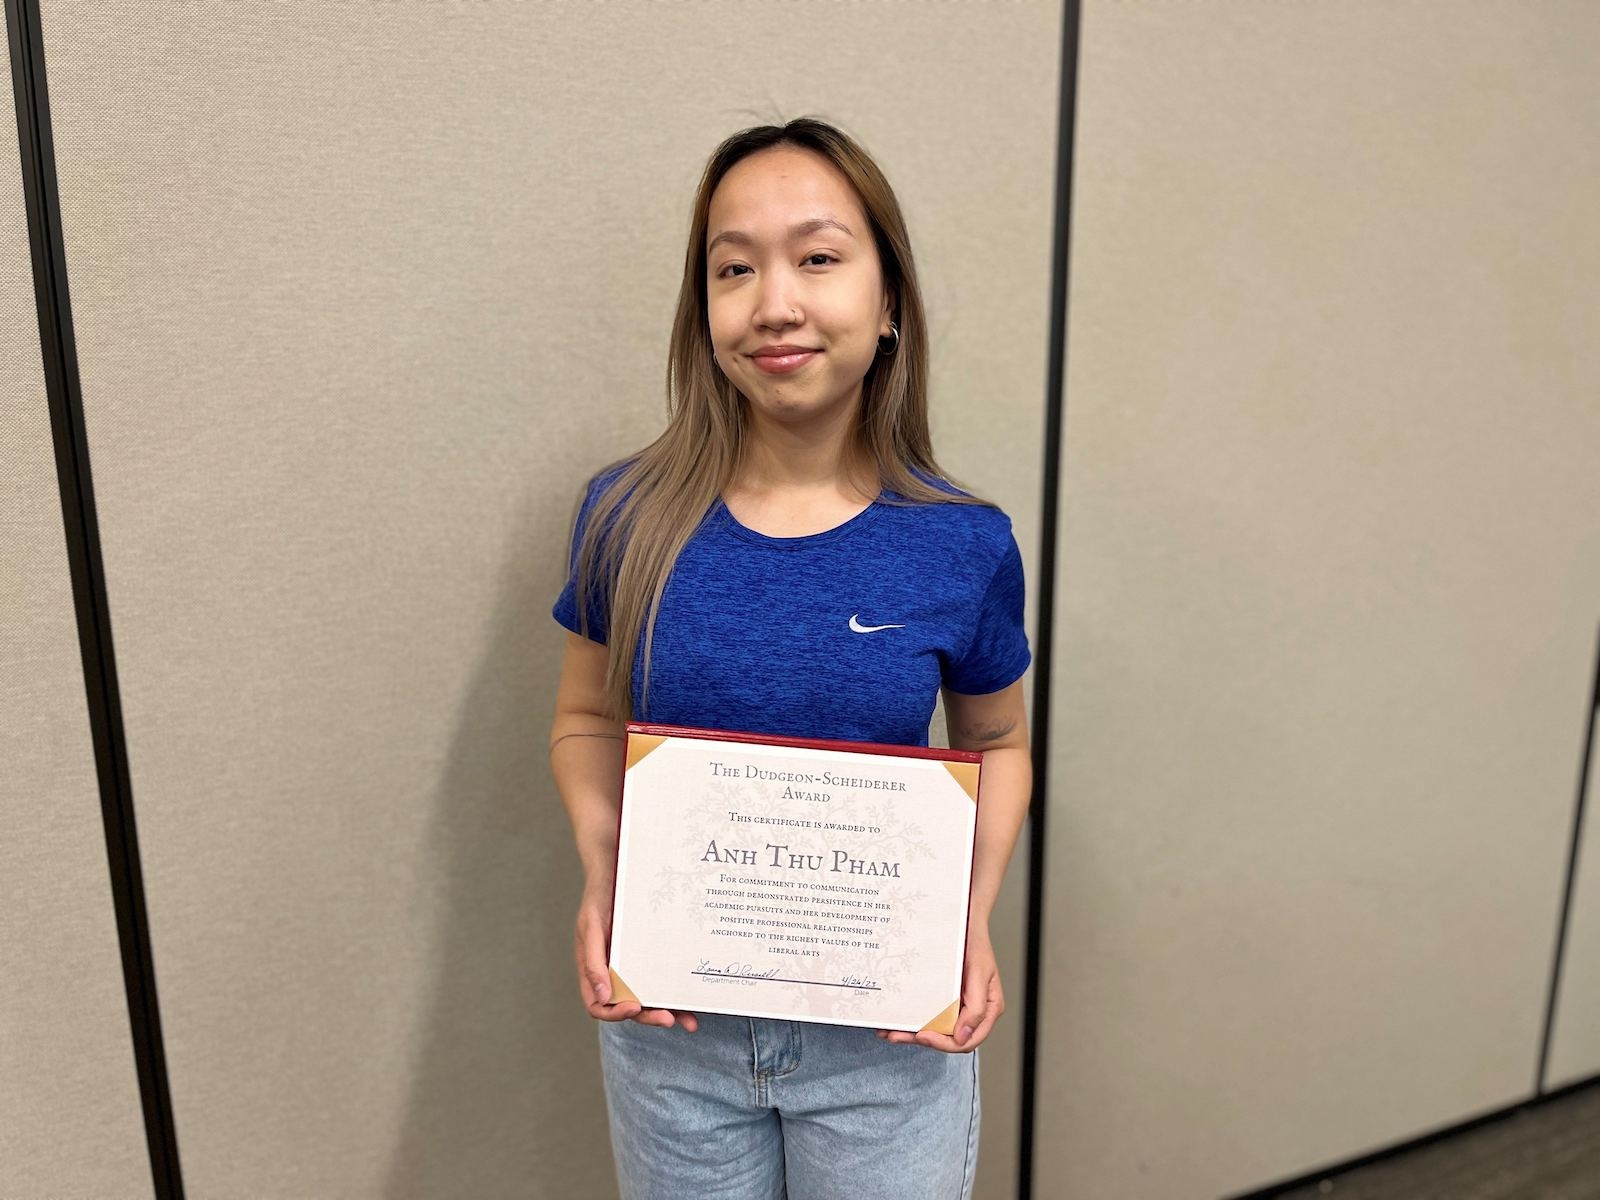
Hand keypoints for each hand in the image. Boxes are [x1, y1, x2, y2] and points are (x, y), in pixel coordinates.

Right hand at [574, 883, 698, 1031]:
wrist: (616, 871)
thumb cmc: (599, 899)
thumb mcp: (590, 927)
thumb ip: (593, 962)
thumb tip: (602, 996)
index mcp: (595, 971)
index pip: (600, 1005)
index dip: (615, 1014)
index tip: (634, 1007)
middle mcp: (615, 974)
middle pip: (630, 1007)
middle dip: (649, 1016)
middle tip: (669, 1019)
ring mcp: (635, 966)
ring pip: (651, 997)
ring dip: (669, 1011)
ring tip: (689, 1021)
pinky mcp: (652, 956)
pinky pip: (664, 978)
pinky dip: (677, 991)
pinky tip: (693, 998)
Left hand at [875, 919, 1001, 1052]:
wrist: (965, 920)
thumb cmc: (975, 944)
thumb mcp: (980, 973)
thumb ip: (976, 1007)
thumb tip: (964, 1036)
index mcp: (986, 1011)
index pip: (966, 1041)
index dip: (944, 1043)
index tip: (923, 1035)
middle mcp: (971, 1012)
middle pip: (946, 1039)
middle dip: (920, 1039)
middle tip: (896, 1035)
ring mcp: (956, 1006)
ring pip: (934, 1030)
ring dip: (911, 1033)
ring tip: (889, 1031)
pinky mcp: (942, 999)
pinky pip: (927, 1014)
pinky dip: (911, 1018)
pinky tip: (894, 1019)